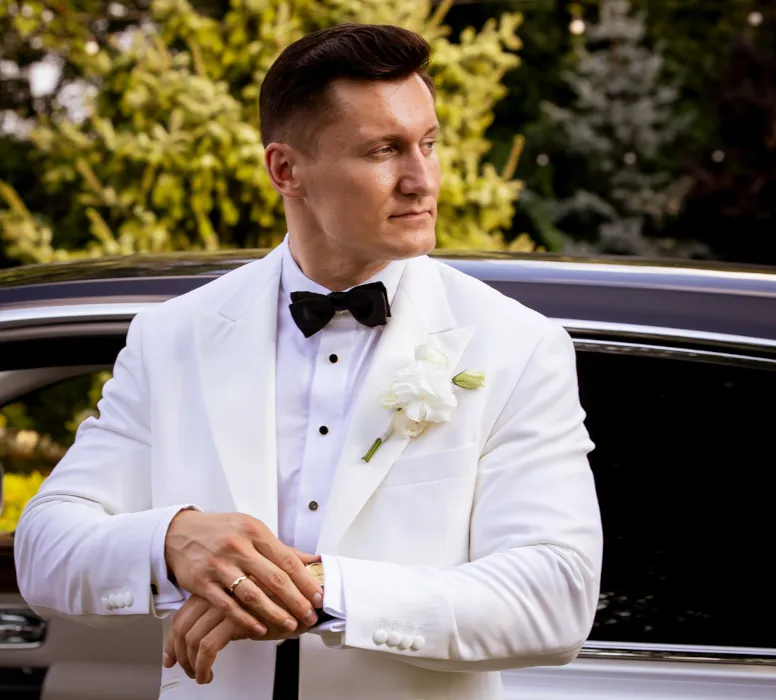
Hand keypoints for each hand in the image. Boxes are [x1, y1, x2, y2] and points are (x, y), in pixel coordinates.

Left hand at [163, 594, 315, 683]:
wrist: (312, 590)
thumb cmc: (289, 591)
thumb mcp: (258, 592)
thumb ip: (236, 599)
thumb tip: (211, 617)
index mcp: (222, 582)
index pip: (186, 609)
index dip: (174, 635)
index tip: (172, 652)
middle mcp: (221, 590)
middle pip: (183, 623)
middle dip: (176, 650)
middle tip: (179, 665)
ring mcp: (228, 604)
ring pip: (192, 636)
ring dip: (190, 662)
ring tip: (199, 675)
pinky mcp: (238, 619)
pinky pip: (209, 647)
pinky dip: (204, 664)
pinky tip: (208, 674)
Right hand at [164, 510, 321, 635]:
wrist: (180, 532)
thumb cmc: (222, 531)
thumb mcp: (252, 530)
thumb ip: (280, 548)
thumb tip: (312, 560)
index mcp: (255, 531)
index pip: (287, 559)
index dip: (305, 581)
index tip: (318, 597)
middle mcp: (238, 546)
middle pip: (274, 578)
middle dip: (296, 600)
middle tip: (309, 616)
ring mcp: (219, 565)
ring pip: (252, 593)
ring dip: (274, 612)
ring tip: (290, 625)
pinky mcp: (202, 582)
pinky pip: (227, 605)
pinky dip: (245, 619)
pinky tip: (260, 628)